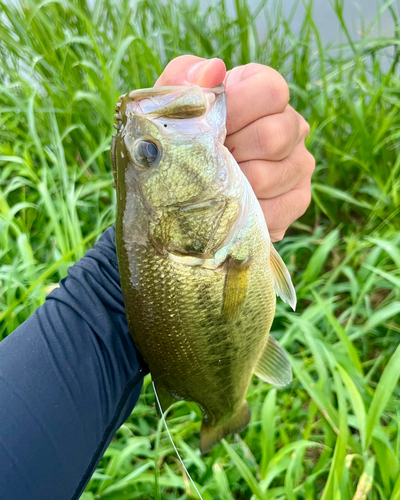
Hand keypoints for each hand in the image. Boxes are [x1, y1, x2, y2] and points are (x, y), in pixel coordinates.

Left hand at [155, 56, 314, 241]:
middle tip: (205, 161)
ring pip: (267, 176)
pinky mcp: (297, 200)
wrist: (180, 183)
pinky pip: (273, 209)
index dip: (236, 109)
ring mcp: (299, 164)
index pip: (271, 91)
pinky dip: (241, 210)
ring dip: (230, 184)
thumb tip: (213, 70)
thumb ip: (184, 78)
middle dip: (229, 152)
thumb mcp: (173, 104)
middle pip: (272, 136)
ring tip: (211, 183)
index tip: (209, 127)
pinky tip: (225, 205)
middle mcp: (292, 125)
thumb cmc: (181, 137)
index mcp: (266, 93)